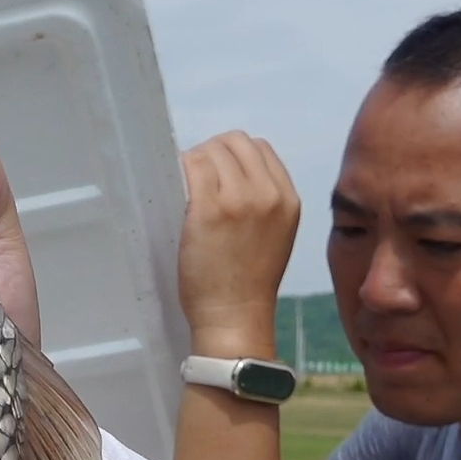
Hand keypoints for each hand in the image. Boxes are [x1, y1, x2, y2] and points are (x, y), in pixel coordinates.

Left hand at [178, 131, 299, 356]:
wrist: (235, 316)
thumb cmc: (248, 282)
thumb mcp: (275, 234)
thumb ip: (263, 201)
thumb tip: (228, 172)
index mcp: (288, 199)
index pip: (260, 148)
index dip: (233, 155)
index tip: (215, 173)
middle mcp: (268, 193)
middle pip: (235, 142)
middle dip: (212, 152)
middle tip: (194, 176)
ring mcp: (238, 199)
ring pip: (212, 150)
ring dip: (194, 160)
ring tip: (183, 185)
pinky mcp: (208, 209)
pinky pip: (192, 166)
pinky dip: (179, 168)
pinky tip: (172, 186)